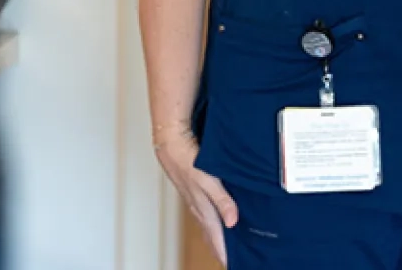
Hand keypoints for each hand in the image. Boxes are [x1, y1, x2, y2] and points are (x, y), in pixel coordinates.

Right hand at [154, 125, 237, 264]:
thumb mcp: (208, 180)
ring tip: (224, 245)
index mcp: (202, 207)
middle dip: (218, 248)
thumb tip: (232, 222)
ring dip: (215, 236)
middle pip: (210, 234)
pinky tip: (215, 217)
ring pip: (206, 224)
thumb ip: (222, 200)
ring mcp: (193, 199)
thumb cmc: (187, 159)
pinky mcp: (192, 190)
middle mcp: (197, 207)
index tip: (230, 264)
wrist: (170, 142)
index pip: (215, 237)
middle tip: (228, 260)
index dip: (223, 252)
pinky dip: (211, 221)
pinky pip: (203, 212)